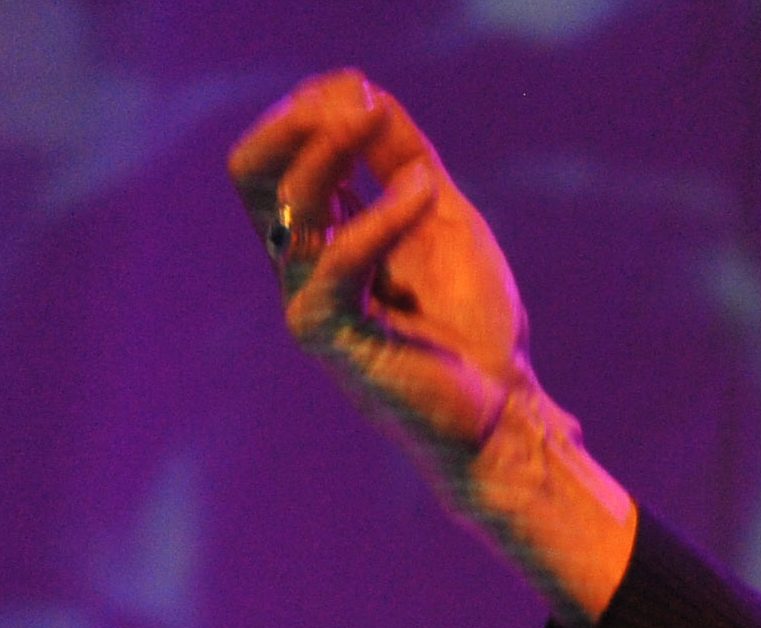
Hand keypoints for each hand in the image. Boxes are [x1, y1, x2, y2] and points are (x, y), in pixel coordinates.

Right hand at [231, 69, 532, 471]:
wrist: (502, 407)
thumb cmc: (471, 322)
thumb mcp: (444, 220)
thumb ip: (406, 163)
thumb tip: (368, 95)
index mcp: (321, 238)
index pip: (277, 161)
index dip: (306, 116)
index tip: (357, 86)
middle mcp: (302, 266)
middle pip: (256, 179)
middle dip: (295, 126)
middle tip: (352, 97)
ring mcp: (309, 300)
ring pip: (288, 211)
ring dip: (331, 153)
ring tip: (377, 118)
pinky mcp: (332, 336)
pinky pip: (337, 263)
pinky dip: (384, 216)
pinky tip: (425, 190)